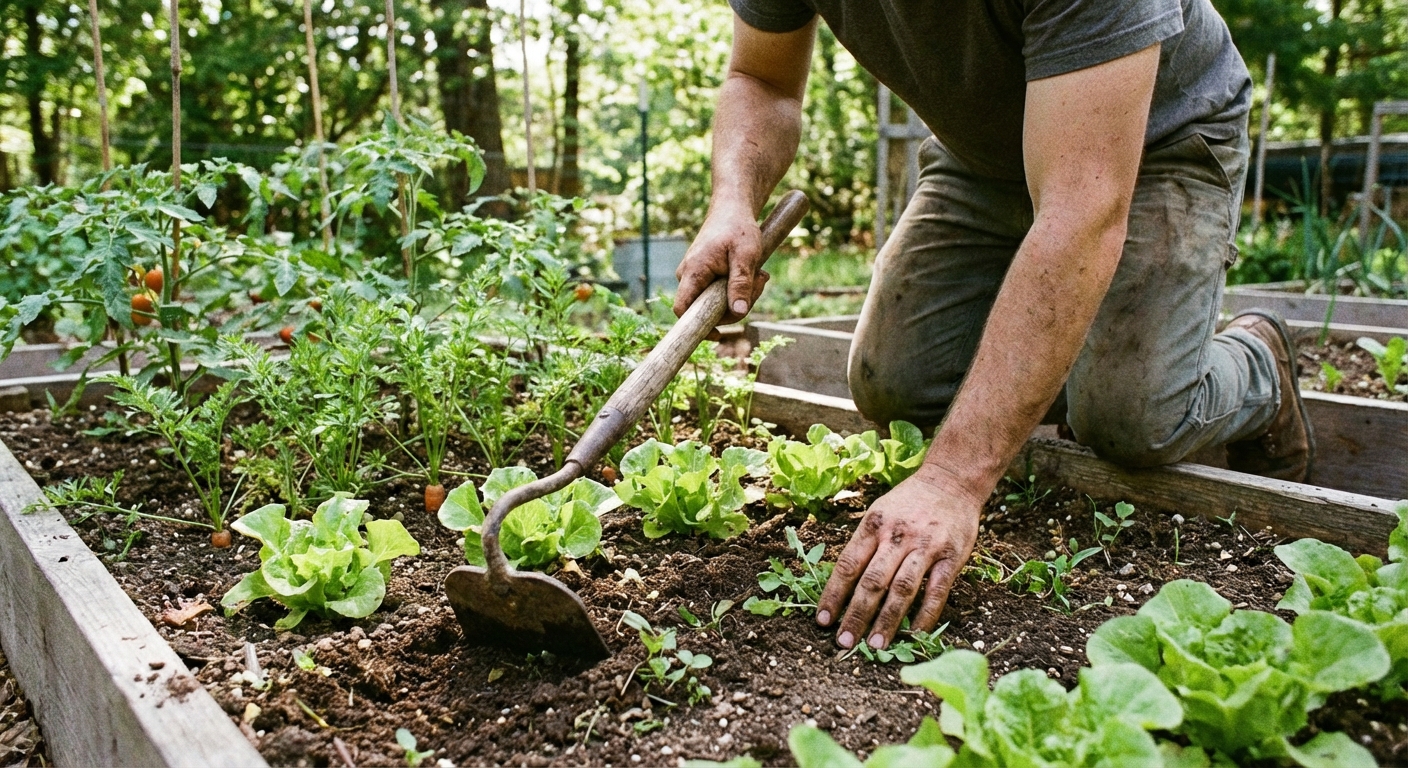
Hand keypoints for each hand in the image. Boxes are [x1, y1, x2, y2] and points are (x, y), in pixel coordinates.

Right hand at [673, 204, 770, 323]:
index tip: (717, 335)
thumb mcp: (745, 256)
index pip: (682, 309)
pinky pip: (720, 293)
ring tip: (760, 274)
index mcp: (693, 272)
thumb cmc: (738, 228)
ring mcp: (697, 277)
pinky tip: (753, 274)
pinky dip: (738, 288)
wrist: (733, 209)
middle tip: (761, 283)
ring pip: (717, 302)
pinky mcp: (706, 277)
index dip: (696, 327)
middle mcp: (689, 277)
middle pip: (707, 309)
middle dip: (737, 304)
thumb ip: (741, 284)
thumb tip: (738, 313)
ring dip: (742, 295)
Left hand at [817, 464, 982, 648]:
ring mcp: (926, 547)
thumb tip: (841, 584)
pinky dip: (925, 615)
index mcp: (874, 524)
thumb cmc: (909, 502)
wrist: (952, 481)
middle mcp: (897, 536)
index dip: (834, 595)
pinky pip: (937, 591)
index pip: (848, 565)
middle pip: (873, 581)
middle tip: (844, 643)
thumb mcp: (878, 512)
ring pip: (903, 589)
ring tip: (875, 645)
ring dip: (887, 620)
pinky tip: (915, 634)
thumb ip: (864, 544)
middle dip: (856, 615)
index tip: (823, 621)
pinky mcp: (951, 557)